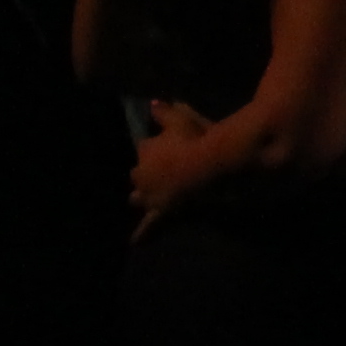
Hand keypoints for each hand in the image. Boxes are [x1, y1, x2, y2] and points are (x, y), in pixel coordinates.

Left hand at [127, 99, 211, 226]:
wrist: (210, 164)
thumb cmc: (197, 138)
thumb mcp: (182, 119)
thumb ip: (165, 111)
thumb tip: (152, 103)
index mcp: (145, 149)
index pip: (144, 147)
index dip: (155, 148)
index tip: (166, 147)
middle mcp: (141, 173)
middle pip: (137, 174)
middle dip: (144, 174)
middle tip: (160, 172)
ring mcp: (150, 195)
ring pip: (138, 198)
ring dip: (142, 196)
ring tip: (146, 199)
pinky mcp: (161, 212)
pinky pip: (149, 225)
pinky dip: (142, 233)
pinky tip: (135, 242)